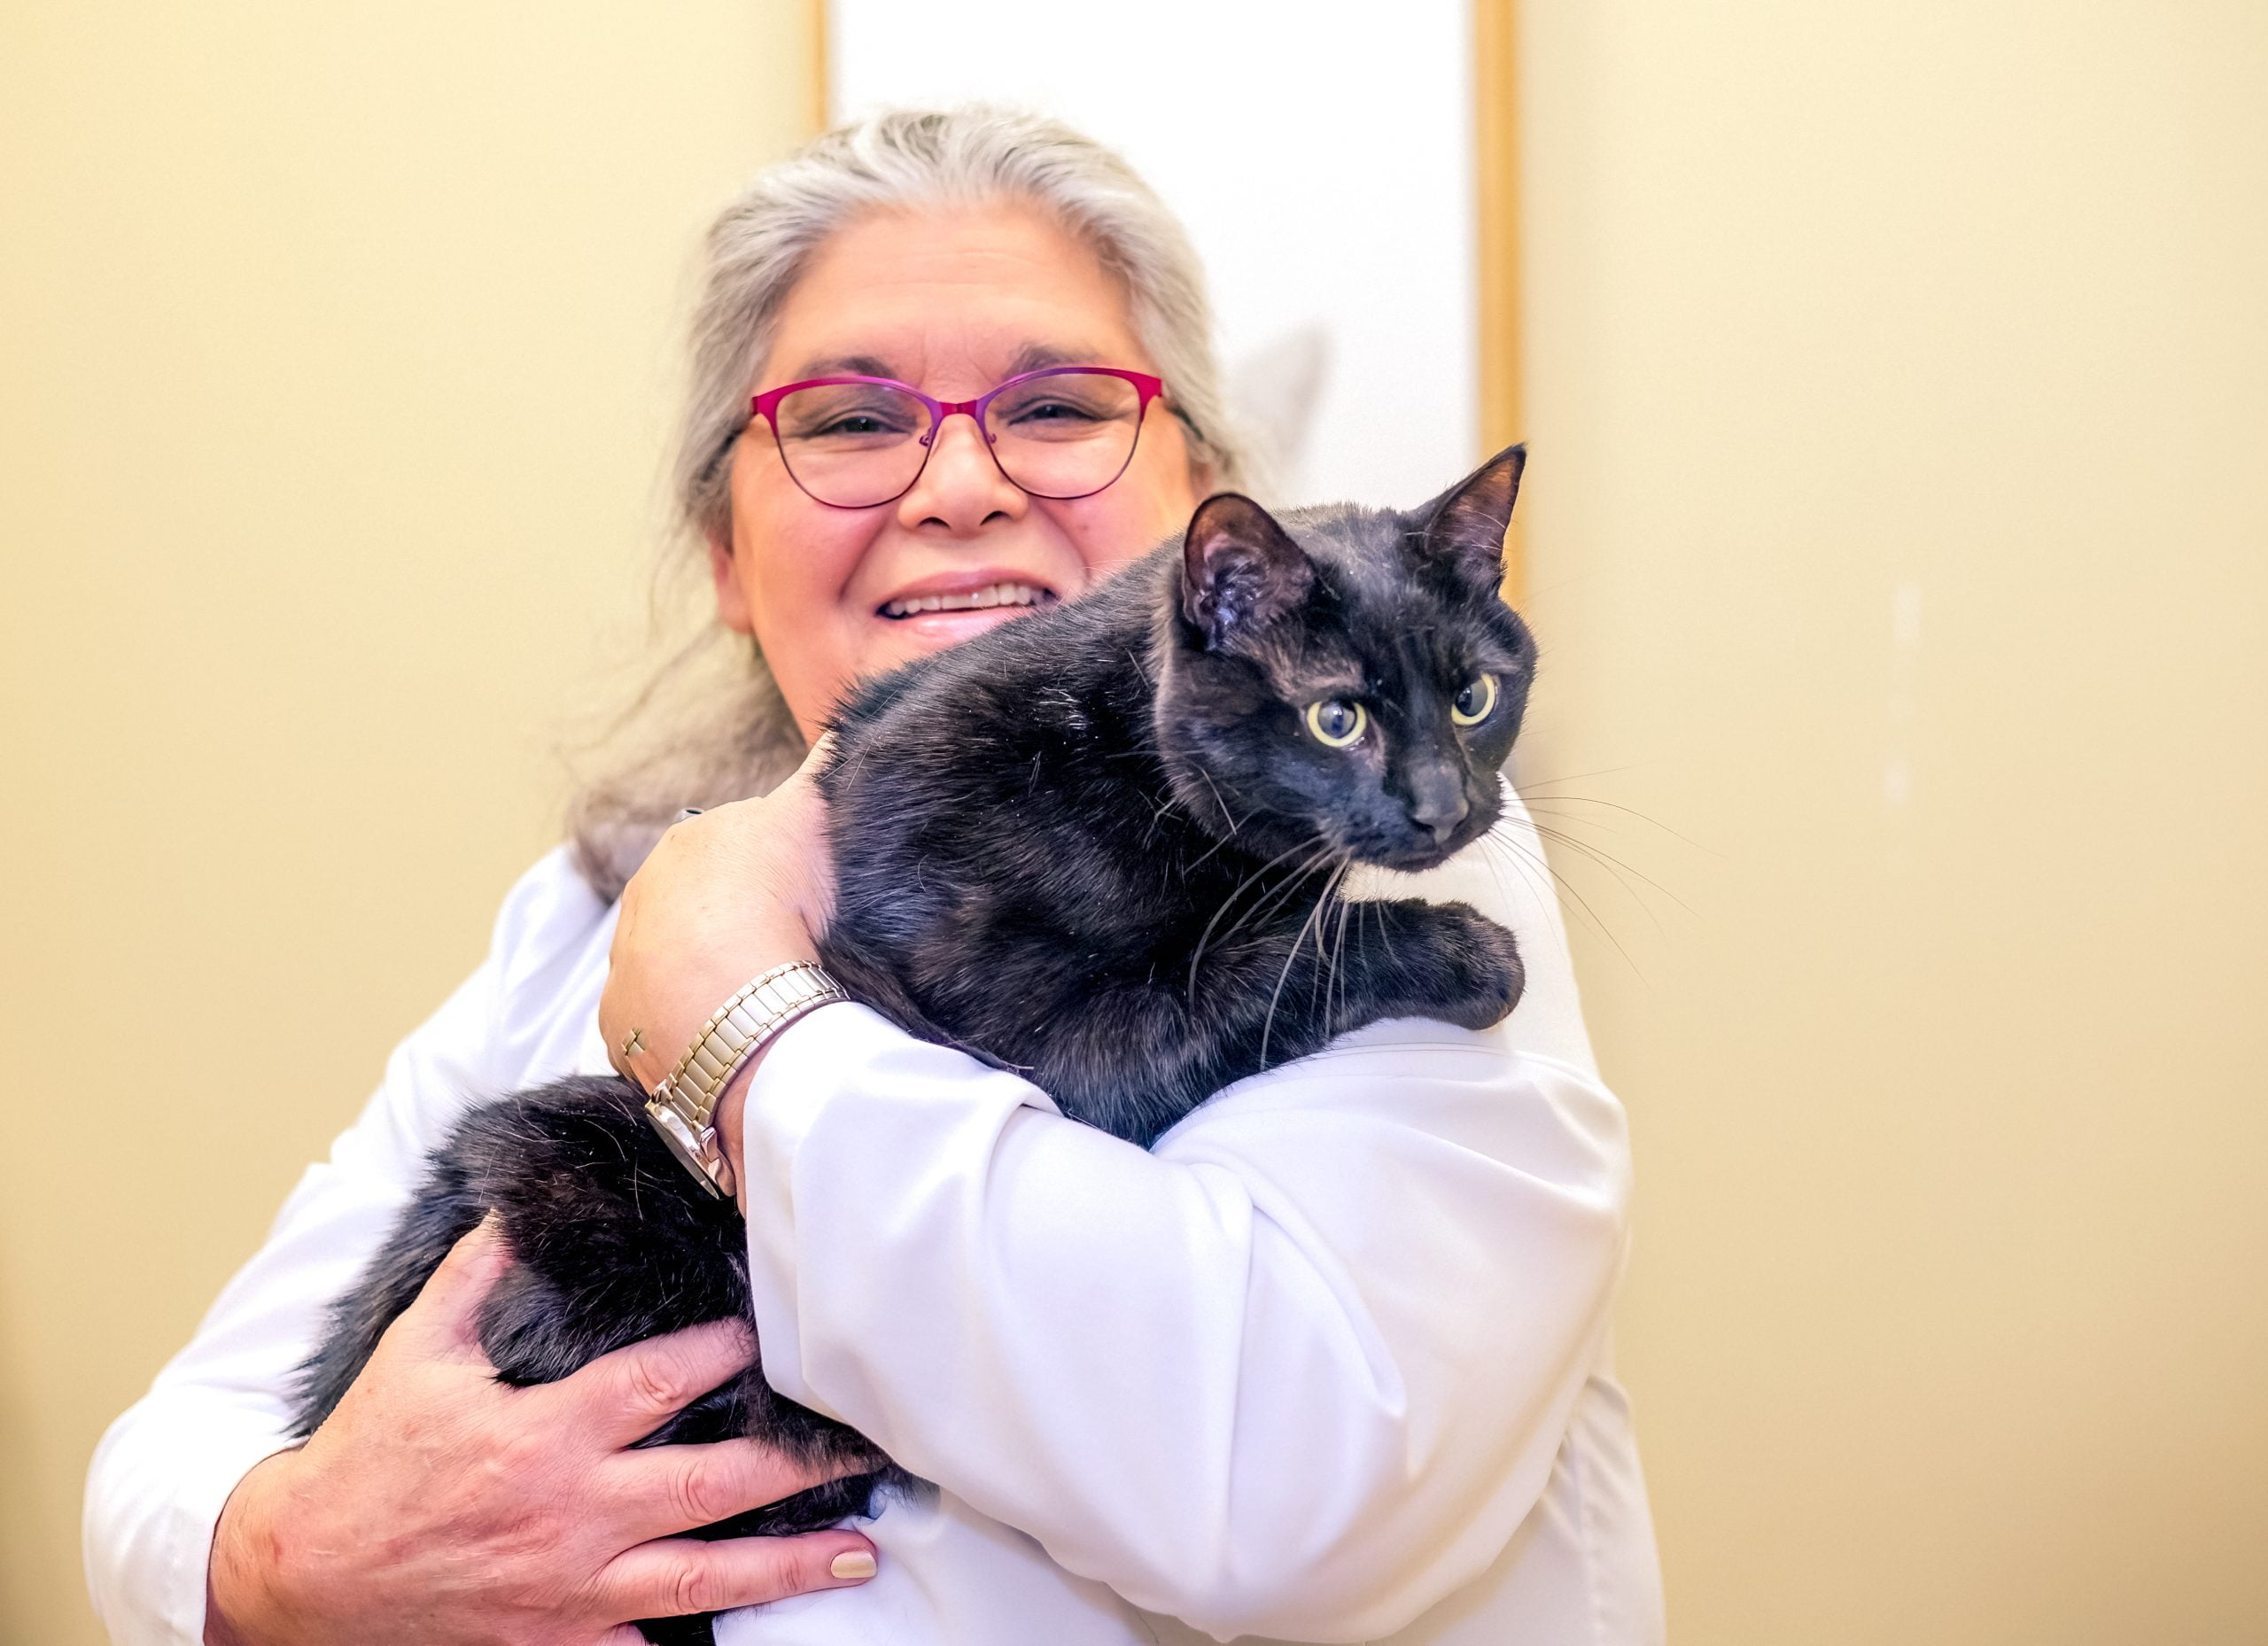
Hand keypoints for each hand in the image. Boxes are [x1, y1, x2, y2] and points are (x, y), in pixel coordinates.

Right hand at [205, 1220, 877, 1645]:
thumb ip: (474, 1277)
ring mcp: (570, 1588)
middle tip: (865, 1452)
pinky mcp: (556, 1641)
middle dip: (796, 1470)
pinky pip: (640, 1644)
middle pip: (711, 1489)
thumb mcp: (413, 1352)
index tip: (773, 1327)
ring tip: (860, 1559)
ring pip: (702, 1581)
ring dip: (787, 1572)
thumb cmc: (364, 1459)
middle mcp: (571, 1515)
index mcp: (543, 1437)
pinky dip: (694, 1638)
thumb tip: (517, 1206)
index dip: (722, 1350)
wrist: (301, 1574)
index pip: (658, 1384)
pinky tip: (759, 1629)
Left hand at [601, 741, 835, 1102]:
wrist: (737, 999)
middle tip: (785, 953)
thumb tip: (843, 726)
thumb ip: (824, 768)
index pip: (732, 851)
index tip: (803, 903)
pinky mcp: (623, 1026)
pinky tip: (728, 1034)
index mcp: (686, 844)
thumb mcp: (810, 816)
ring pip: (670, 968)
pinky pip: (657, 1027)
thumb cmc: (778, 901)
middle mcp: (641, 898)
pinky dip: (690, 1029)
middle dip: (732, 927)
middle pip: (695, 909)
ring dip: (707, 981)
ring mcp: (625, 965)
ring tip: (756, 1001)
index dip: (773, 876)